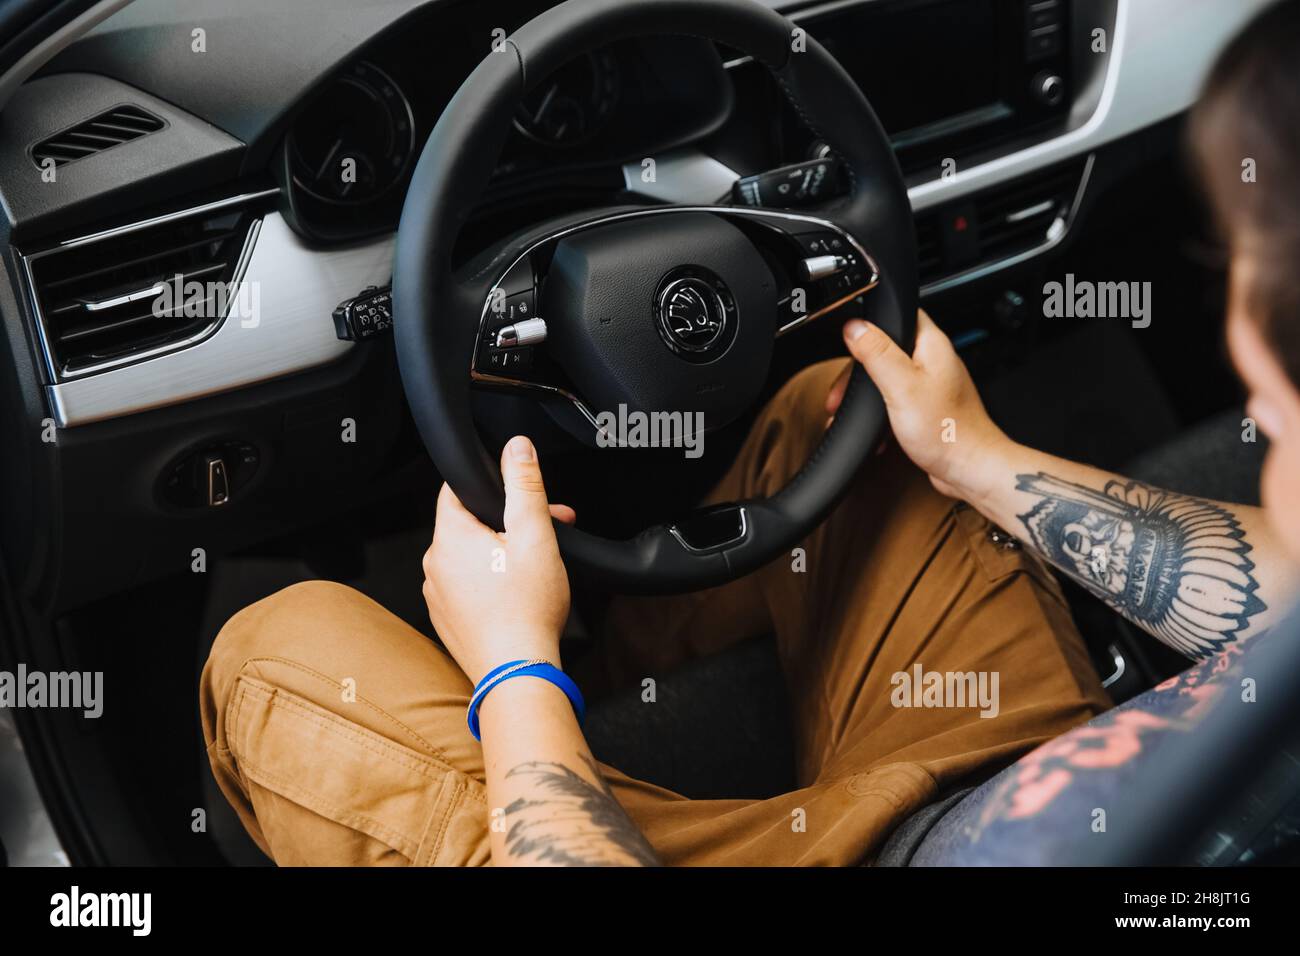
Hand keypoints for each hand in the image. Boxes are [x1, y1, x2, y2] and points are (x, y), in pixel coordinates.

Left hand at [422, 435, 575, 684]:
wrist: (518, 672)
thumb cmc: (526, 609)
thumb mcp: (535, 535)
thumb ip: (524, 486)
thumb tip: (517, 447)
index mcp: (449, 536)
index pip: (456, 489)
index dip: (492, 485)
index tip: (521, 496)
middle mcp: (434, 563)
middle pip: (469, 524)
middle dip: (508, 522)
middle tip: (547, 532)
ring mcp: (437, 593)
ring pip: (470, 556)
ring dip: (501, 554)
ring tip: (536, 568)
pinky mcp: (447, 618)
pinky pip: (467, 586)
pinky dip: (490, 583)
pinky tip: (518, 595)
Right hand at [826, 309, 1011, 499]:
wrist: (969, 469)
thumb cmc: (946, 431)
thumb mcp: (902, 386)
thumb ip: (877, 353)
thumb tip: (855, 327)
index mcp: (932, 345)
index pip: (898, 315)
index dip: (870, 324)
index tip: (849, 343)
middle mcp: (934, 360)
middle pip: (886, 348)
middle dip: (860, 370)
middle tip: (843, 391)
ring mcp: (931, 384)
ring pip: (888, 376)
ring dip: (867, 394)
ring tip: (851, 411)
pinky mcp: (928, 407)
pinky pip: (896, 400)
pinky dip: (880, 413)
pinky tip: (875, 429)